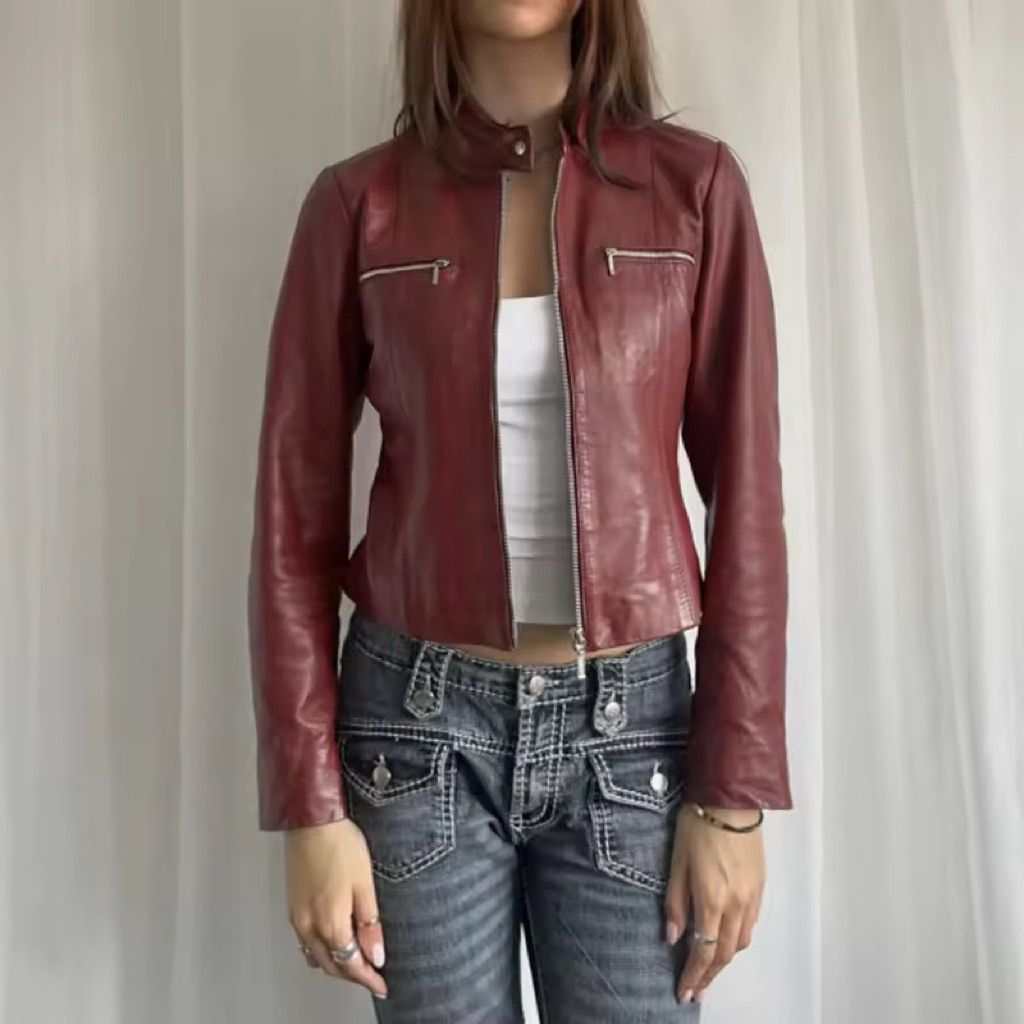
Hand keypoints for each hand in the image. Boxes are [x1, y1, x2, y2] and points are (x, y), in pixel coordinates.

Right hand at [286, 819, 387, 999]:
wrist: (311, 822)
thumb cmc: (339, 845)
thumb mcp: (365, 884)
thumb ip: (369, 923)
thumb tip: (375, 954)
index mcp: (330, 922)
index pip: (351, 964)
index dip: (368, 978)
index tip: (381, 985)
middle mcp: (308, 925)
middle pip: (332, 964)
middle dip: (353, 974)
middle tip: (372, 977)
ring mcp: (297, 917)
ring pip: (315, 955)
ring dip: (335, 964)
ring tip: (355, 962)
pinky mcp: (292, 906)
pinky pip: (305, 941)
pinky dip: (320, 950)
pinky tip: (330, 942)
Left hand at [665, 804, 764, 1003]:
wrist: (730, 800)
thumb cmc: (699, 824)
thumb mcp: (677, 862)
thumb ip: (675, 902)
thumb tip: (672, 935)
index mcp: (712, 899)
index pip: (703, 951)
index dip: (693, 975)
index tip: (684, 991)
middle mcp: (736, 904)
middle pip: (723, 953)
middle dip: (708, 976)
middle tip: (694, 990)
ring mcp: (751, 896)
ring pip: (740, 941)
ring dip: (724, 959)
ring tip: (708, 968)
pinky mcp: (759, 886)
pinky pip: (750, 924)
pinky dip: (737, 939)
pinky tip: (726, 938)